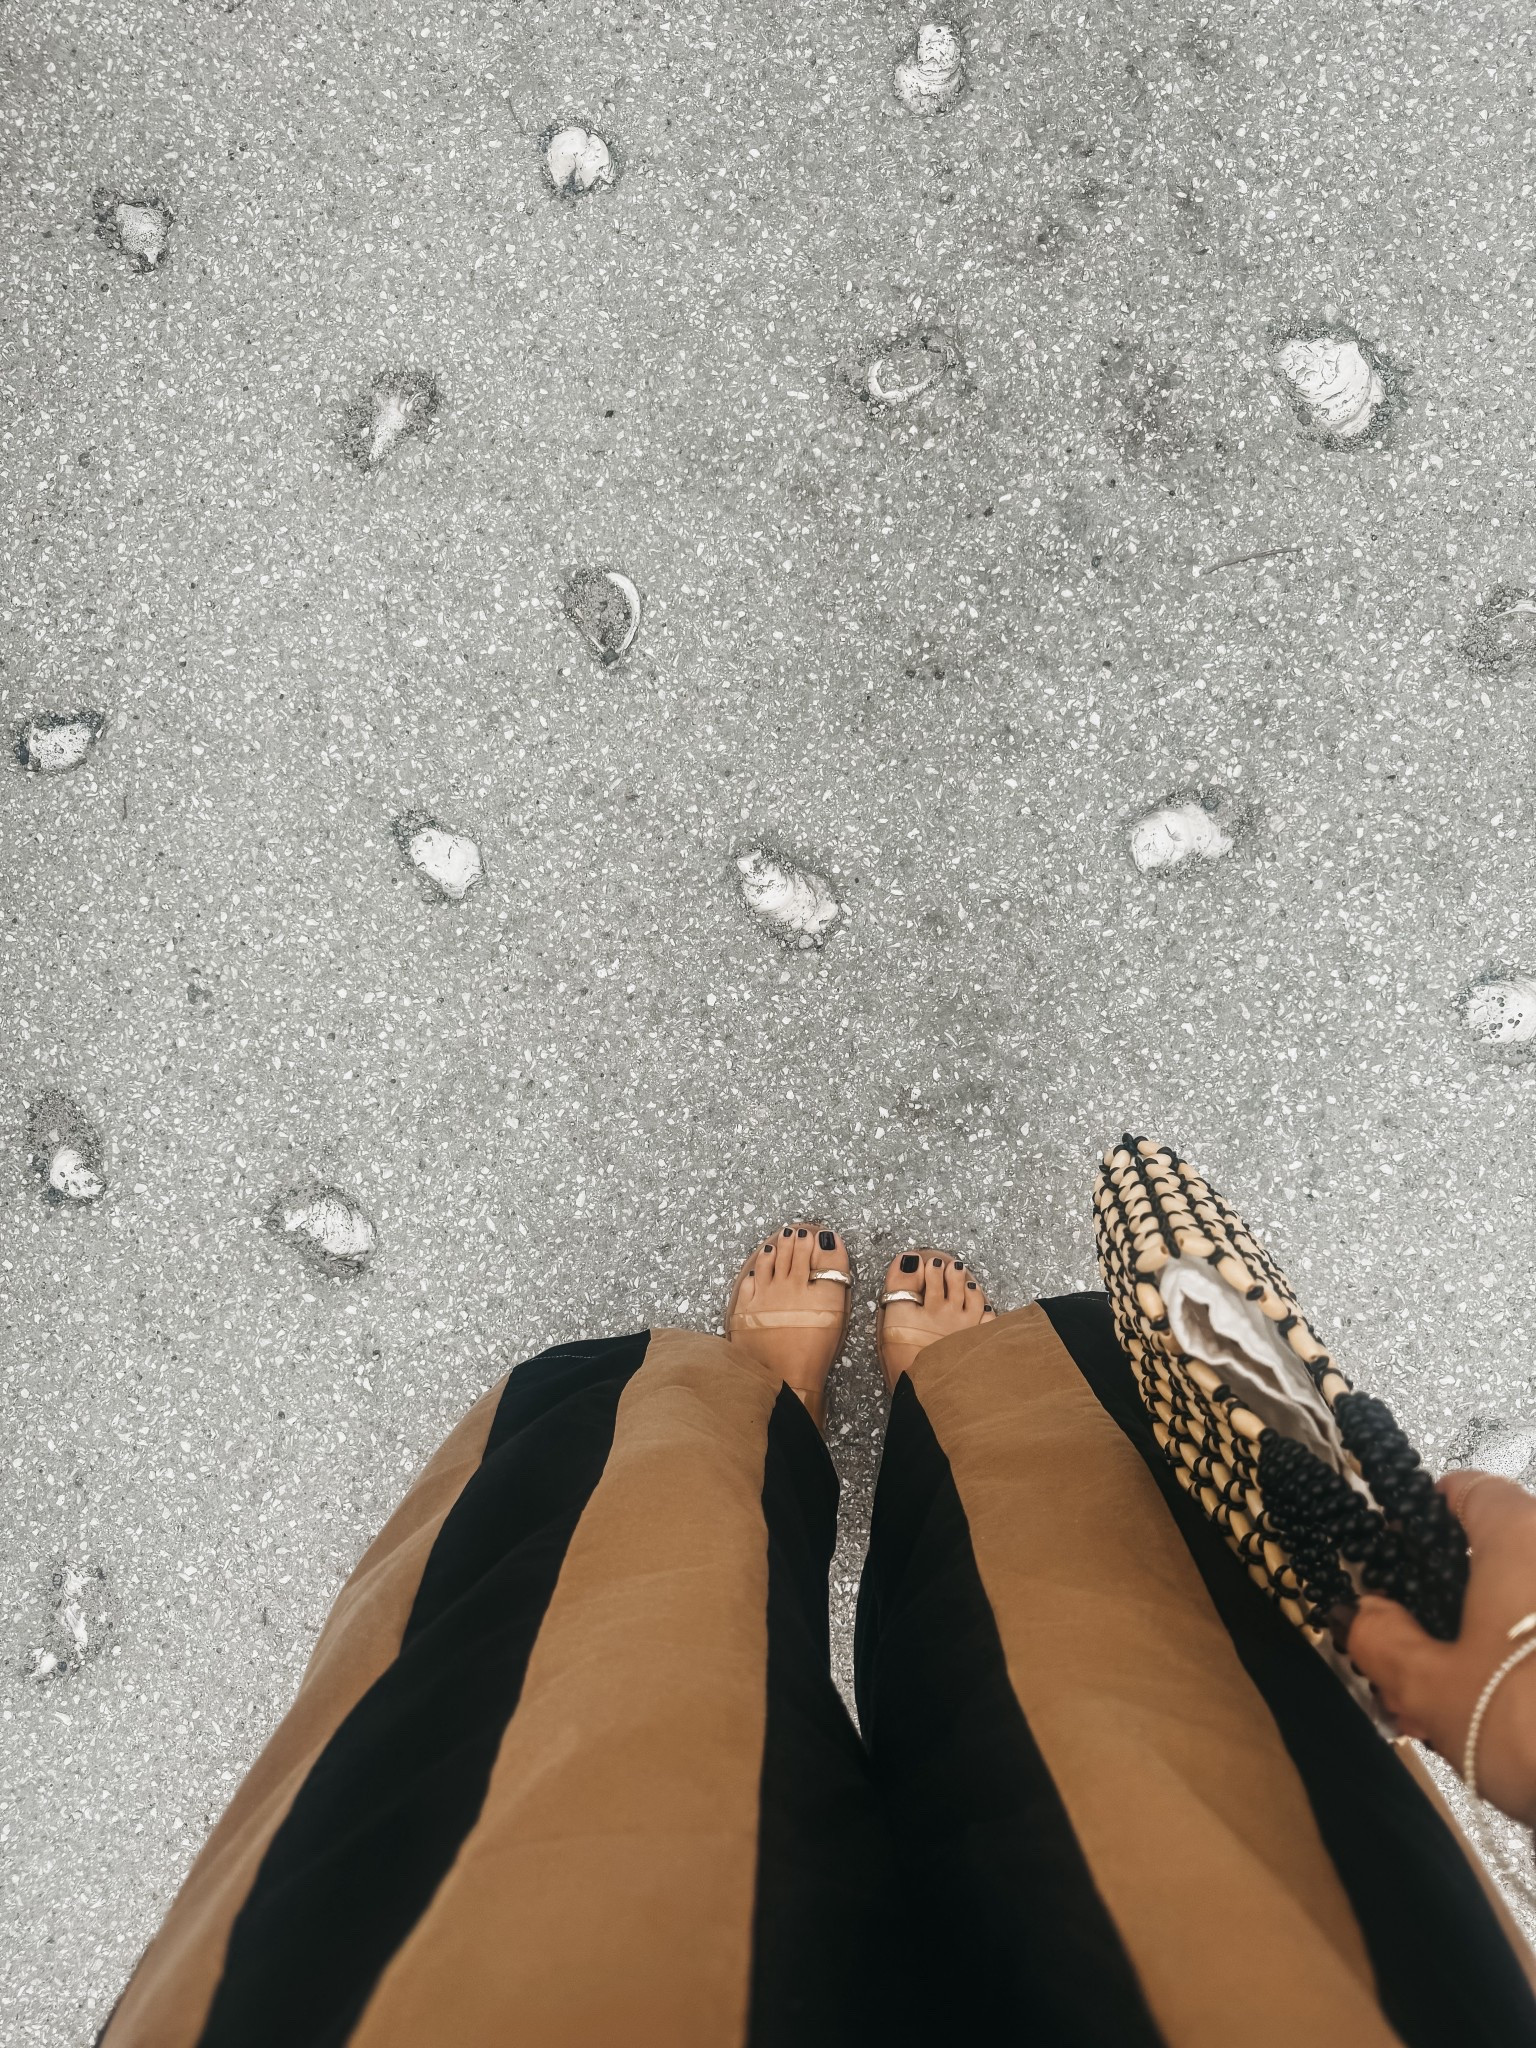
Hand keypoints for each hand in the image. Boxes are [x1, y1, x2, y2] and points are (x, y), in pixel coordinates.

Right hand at [1347, 1469, 1535, 1823]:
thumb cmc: (1530, 1722)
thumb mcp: (1431, 1686)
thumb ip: (1381, 1637)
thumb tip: (1361, 1611)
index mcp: (1522, 1536)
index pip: (1466, 1489)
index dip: (1418, 1518)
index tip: (1391, 1561)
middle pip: (1493, 1557)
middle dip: (1443, 1607)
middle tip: (1408, 1662)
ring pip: (1519, 1607)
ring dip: (1479, 1647)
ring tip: (1443, 1710)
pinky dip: (1518, 1667)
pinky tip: (1494, 1721)